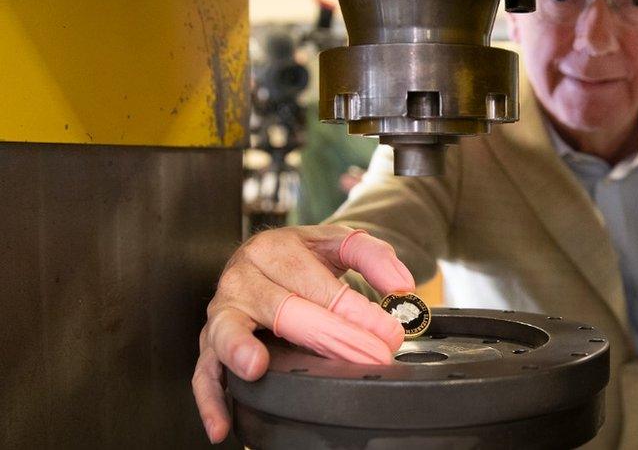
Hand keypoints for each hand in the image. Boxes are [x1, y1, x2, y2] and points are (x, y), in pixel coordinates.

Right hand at [191, 225, 413, 443]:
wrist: (270, 257)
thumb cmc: (304, 258)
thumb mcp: (340, 244)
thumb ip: (373, 257)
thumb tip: (402, 286)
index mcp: (276, 249)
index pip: (317, 283)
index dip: (355, 310)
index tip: (387, 333)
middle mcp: (244, 276)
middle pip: (284, 308)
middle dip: (329, 335)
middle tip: (367, 356)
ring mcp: (224, 309)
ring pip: (228, 330)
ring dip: (240, 348)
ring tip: (256, 367)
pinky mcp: (212, 340)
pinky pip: (204, 371)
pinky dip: (210, 398)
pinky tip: (222, 424)